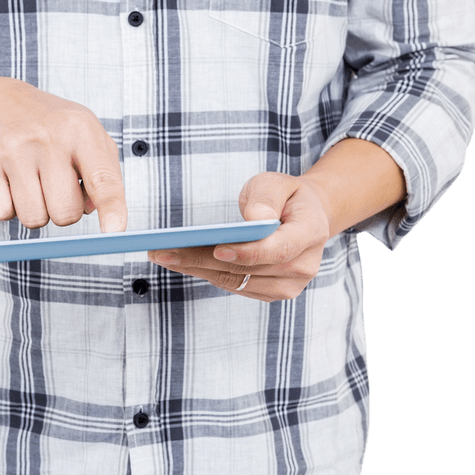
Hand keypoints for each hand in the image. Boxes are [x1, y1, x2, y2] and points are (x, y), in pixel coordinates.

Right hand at [0, 76, 126, 231]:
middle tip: (57, 188)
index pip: (101, 178)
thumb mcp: (90, 136)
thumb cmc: (54, 127)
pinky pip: (1, 214)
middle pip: (65, 212)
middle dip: (65, 212)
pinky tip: (11, 184)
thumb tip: (96, 212)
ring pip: (34, 218)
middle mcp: (48, 138)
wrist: (0, 103)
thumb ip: (106, 175)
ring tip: (34, 183)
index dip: (111, 208)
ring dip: (37, 212)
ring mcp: (14, 150)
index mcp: (81, 131)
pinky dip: (8, 209)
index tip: (114, 230)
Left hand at [147, 172, 330, 301]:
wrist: (304, 216)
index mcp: (311, 233)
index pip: (278, 249)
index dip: (247, 253)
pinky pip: (235, 285)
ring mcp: (289, 284)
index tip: (217, 249)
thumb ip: (266, 198)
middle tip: (164, 252)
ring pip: (237, 281)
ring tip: (163, 256)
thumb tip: (254, 220)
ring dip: (197, 270)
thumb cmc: (286, 196)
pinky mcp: (272, 292)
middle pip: (248, 269)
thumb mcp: (277, 183)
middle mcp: (303, 265)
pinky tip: (181, 262)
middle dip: (202, 261)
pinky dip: (207, 274)